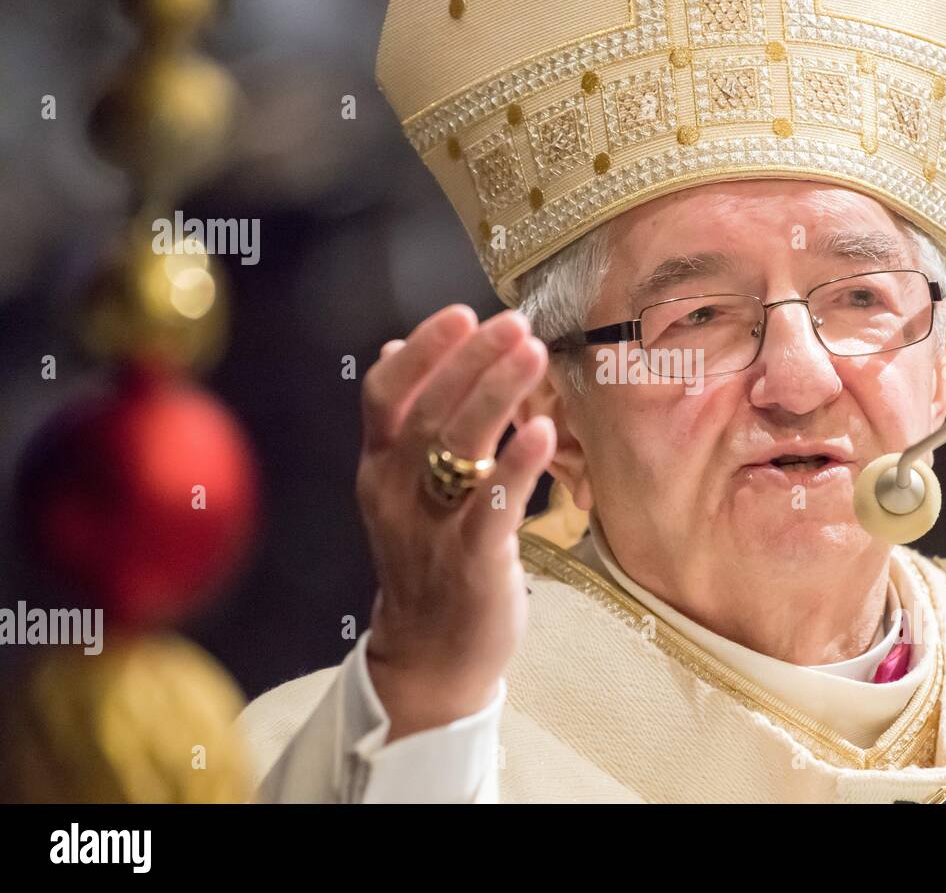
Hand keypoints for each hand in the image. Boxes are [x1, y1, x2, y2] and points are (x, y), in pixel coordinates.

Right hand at [355, 304, 554, 740]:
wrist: (428, 656)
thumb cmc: (426, 559)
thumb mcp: (400, 488)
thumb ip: (401, 422)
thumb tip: (393, 348)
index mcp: (378, 469)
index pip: (385, 395)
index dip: (423, 350)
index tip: (463, 313)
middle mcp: (396, 493)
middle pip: (428, 412)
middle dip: (472, 361)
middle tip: (515, 324)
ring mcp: (432, 529)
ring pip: (456, 450)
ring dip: (497, 395)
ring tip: (533, 354)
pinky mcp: (472, 563)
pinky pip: (492, 508)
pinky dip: (516, 467)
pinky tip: (544, 432)